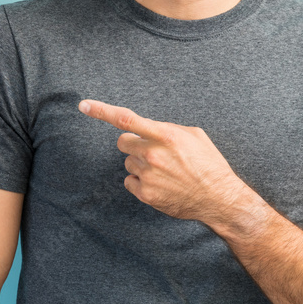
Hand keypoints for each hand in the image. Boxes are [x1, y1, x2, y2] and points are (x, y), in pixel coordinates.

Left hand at [78, 99, 244, 223]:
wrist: (219, 198)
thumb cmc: (208, 163)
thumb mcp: (193, 136)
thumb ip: (167, 128)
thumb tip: (148, 127)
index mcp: (165, 136)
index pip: (126, 119)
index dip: (101, 111)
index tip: (84, 105)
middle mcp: (153, 154)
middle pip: (123, 142)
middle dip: (133, 143)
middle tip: (152, 151)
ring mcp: (148, 176)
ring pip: (129, 162)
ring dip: (141, 164)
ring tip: (164, 171)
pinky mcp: (146, 194)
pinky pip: (130, 181)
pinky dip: (140, 182)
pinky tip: (160, 183)